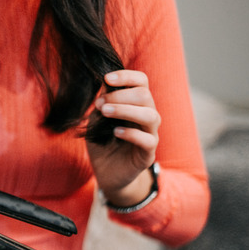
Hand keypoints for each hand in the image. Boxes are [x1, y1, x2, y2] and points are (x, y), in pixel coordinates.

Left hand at [87, 70, 160, 206]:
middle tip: (99, 104)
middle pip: (145, 95)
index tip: (107, 78)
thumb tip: (104, 83)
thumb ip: (103, 103)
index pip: (141, 81)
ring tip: (105, 112)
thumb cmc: (103, 143)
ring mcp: (150, 134)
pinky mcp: (148, 153)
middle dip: (120, 95)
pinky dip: (131, 133)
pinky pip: (148, 140)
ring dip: (125, 110)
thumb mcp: (97, 120)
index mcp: (136, 104)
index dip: (126, 76)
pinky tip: (115, 132)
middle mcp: (147, 116)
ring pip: (150, 115)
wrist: (107, 173)